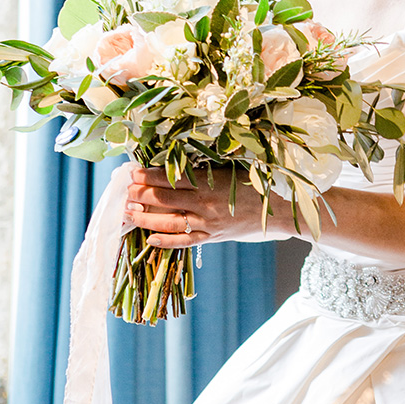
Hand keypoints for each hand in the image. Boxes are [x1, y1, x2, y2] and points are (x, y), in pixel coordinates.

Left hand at [124, 165, 291, 247]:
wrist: (280, 210)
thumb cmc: (257, 183)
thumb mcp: (231, 169)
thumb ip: (205, 168)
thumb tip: (177, 161)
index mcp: (209, 183)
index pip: (170, 178)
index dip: (148, 176)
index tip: (132, 172)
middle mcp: (204, 205)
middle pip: (164, 199)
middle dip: (140, 195)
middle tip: (124, 191)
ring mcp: (207, 224)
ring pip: (169, 222)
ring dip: (145, 218)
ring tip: (129, 213)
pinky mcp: (212, 237)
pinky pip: (184, 242)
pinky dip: (166, 242)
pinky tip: (149, 239)